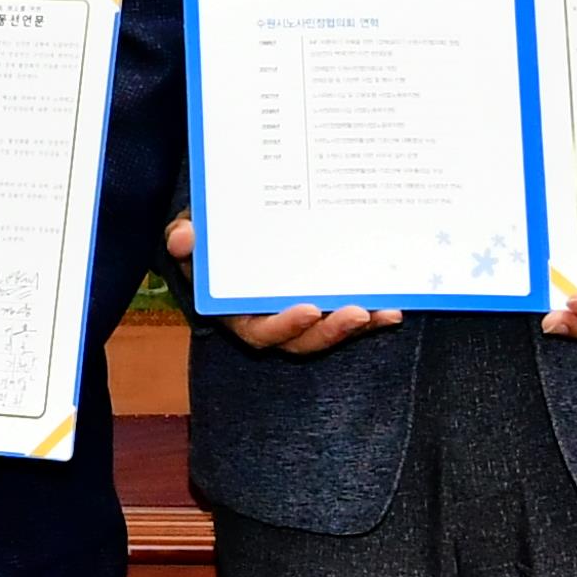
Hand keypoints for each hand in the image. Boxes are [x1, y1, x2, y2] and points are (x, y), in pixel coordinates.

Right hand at [173, 218, 399, 353]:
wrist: (224, 235)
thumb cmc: (207, 241)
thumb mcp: (189, 237)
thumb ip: (183, 239)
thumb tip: (184, 237)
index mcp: (236, 314)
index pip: (260, 331)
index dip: (285, 326)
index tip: (310, 310)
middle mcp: (272, 322)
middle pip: (303, 340)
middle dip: (332, 332)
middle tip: (358, 312)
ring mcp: (300, 315)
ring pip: (330, 332)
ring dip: (357, 326)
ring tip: (383, 311)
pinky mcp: (324, 305)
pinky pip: (347, 315)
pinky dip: (370, 315)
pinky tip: (393, 306)